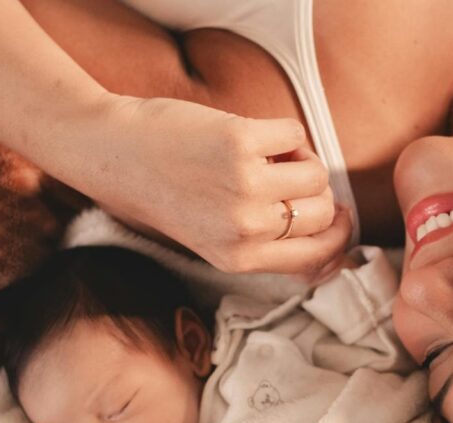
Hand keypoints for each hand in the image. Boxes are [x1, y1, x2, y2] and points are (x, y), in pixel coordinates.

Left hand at [76, 95, 350, 273]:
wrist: (113, 152)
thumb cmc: (165, 191)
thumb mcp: (212, 239)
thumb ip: (266, 242)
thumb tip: (334, 226)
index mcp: (240, 259)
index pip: (319, 255)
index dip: (339, 234)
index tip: (339, 215)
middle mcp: (245, 229)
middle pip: (323, 212)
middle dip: (316, 192)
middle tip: (288, 177)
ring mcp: (244, 186)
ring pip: (315, 174)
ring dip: (301, 159)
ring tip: (268, 155)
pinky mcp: (241, 143)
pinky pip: (294, 134)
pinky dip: (282, 132)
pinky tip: (252, 134)